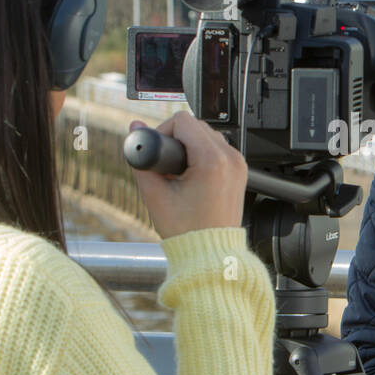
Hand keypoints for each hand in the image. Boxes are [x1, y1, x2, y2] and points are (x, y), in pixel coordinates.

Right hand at [128, 114, 246, 240]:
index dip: (162, 133)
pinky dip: (201, 156)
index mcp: (212, 160)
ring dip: (189, 147)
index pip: (181, 121)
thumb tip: (135, 129)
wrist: (210, 253)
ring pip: (207, 135)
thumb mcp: (154, 194)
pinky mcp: (239, 171)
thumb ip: (141, 158)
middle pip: (195, 125)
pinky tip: (191, 177)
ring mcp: (238, 164)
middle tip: (167, 168)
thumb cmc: (187, 231)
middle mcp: (230, 158)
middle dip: (175, 141)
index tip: (158, 155)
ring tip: (179, 174)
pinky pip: (217, 149)